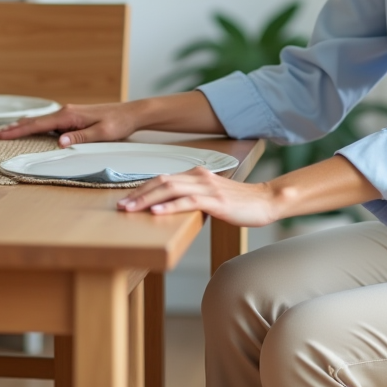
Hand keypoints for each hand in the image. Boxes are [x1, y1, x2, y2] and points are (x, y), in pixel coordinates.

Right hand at [0, 102, 135, 146]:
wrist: (131, 114)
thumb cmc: (118, 123)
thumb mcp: (102, 133)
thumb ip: (81, 137)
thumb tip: (60, 141)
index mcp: (70, 115)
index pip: (39, 124)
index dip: (19, 130)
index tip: (2, 134)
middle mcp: (67, 112)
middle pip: (36, 121)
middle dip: (16, 127)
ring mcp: (70, 114)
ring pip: (42, 121)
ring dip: (25, 126)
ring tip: (8, 131)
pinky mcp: (74, 118)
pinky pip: (51, 123)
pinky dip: (38, 126)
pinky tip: (33, 129)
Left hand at [117, 167, 279, 226]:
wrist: (266, 200)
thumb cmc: (240, 202)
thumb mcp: (212, 196)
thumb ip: (193, 196)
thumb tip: (171, 205)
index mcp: (197, 174)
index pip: (163, 178)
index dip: (142, 188)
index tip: (126, 200)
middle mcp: (200, 176)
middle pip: (162, 181)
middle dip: (138, 194)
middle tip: (121, 206)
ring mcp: (208, 188)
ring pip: (171, 189)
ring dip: (148, 199)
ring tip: (131, 209)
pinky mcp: (217, 201)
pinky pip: (189, 201)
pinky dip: (171, 205)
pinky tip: (157, 211)